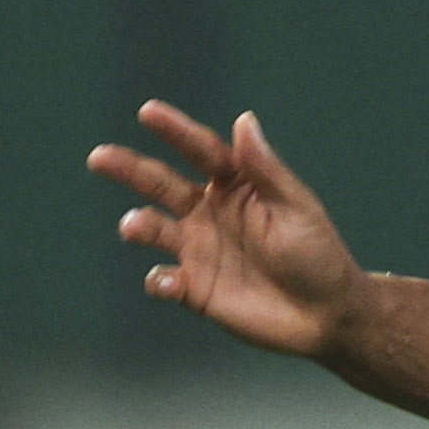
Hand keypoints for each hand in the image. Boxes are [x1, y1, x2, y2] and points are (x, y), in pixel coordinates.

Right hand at [88, 101, 360, 359]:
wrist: (327, 316)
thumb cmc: (318, 256)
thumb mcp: (296, 209)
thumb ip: (265, 170)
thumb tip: (243, 119)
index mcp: (235, 186)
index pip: (200, 151)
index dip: (175, 131)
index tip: (148, 112)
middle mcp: (208, 212)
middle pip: (160, 183)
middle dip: (129, 169)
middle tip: (100, 158)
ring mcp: (197, 250)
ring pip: (153, 229)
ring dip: (139, 225)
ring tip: (136, 226)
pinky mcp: (194, 289)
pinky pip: (163, 280)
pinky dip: (159, 280)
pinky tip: (169, 280)